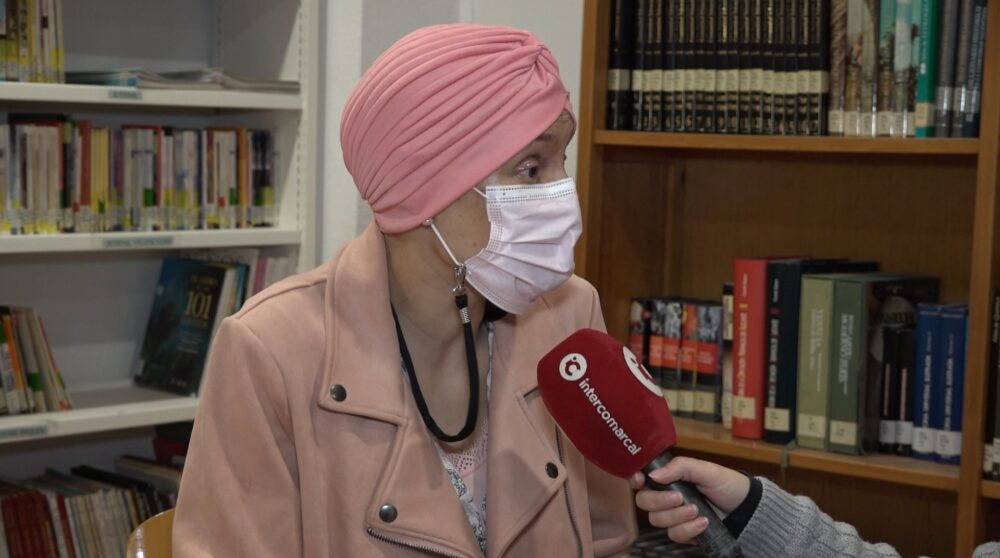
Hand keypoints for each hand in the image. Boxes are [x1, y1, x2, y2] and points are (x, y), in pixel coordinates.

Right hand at [628, 456, 749, 543]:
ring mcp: (674, 516)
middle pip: (644, 502)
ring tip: (697, 510)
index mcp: (668, 477)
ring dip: (677, 516)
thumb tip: (655, 475)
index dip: (635, 479)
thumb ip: (680, 467)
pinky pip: (675, 535)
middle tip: (680, 497)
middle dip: (660, 501)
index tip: (640, 480)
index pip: (641, 478)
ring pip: (658, 520)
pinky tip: (703, 522)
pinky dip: (688, 529)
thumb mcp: (705, 469)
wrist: (745, 509)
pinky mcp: (683, 532)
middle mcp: (666, 497)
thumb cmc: (726, 484)